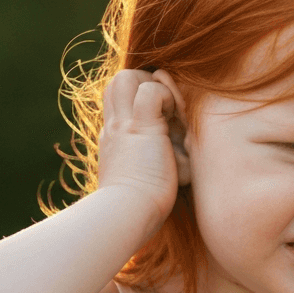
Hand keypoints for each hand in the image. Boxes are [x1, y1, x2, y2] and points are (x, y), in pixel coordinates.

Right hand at [95, 68, 189, 222]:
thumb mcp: (142, 181)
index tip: (162, 116)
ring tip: (169, 111)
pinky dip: (167, 96)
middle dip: (143, 82)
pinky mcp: (140, 128)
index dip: (138, 97)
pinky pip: (151, 91)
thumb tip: (179, 160)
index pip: (118, 101)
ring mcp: (124, 125)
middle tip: (166, 107)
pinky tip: (175, 120)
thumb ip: (154, 165)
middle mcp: (114, 128)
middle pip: (116, 81)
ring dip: (152, 85)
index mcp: (114, 140)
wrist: (127, 216)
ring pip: (126, 76)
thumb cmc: (140, 209)